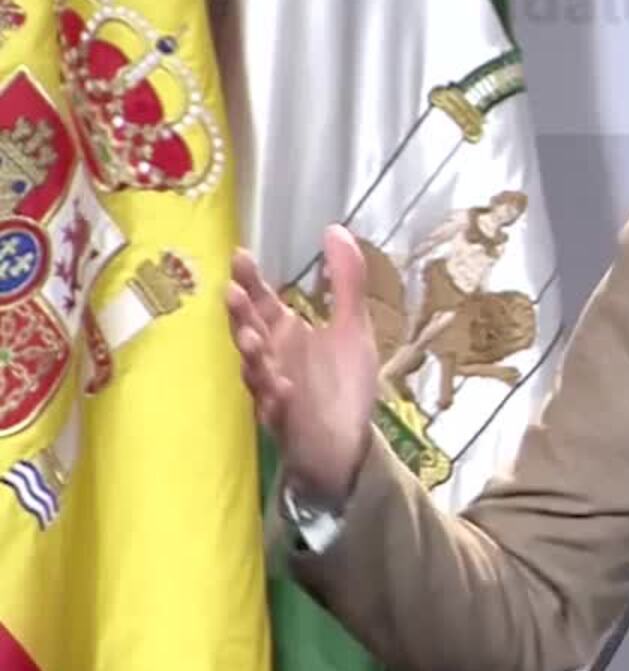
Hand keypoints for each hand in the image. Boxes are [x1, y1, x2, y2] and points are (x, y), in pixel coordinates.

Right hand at [226, 225, 377, 505]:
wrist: (343, 442)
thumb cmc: (342, 381)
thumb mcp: (352, 325)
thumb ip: (346, 279)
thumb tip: (335, 228)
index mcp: (286, 332)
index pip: (261, 300)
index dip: (250, 279)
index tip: (239, 255)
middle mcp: (273, 357)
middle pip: (249, 331)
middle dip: (240, 315)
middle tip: (233, 294)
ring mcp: (273, 390)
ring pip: (255, 370)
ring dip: (253, 356)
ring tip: (254, 340)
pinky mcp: (285, 423)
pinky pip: (276, 411)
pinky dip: (276, 401)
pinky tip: (283, 390)